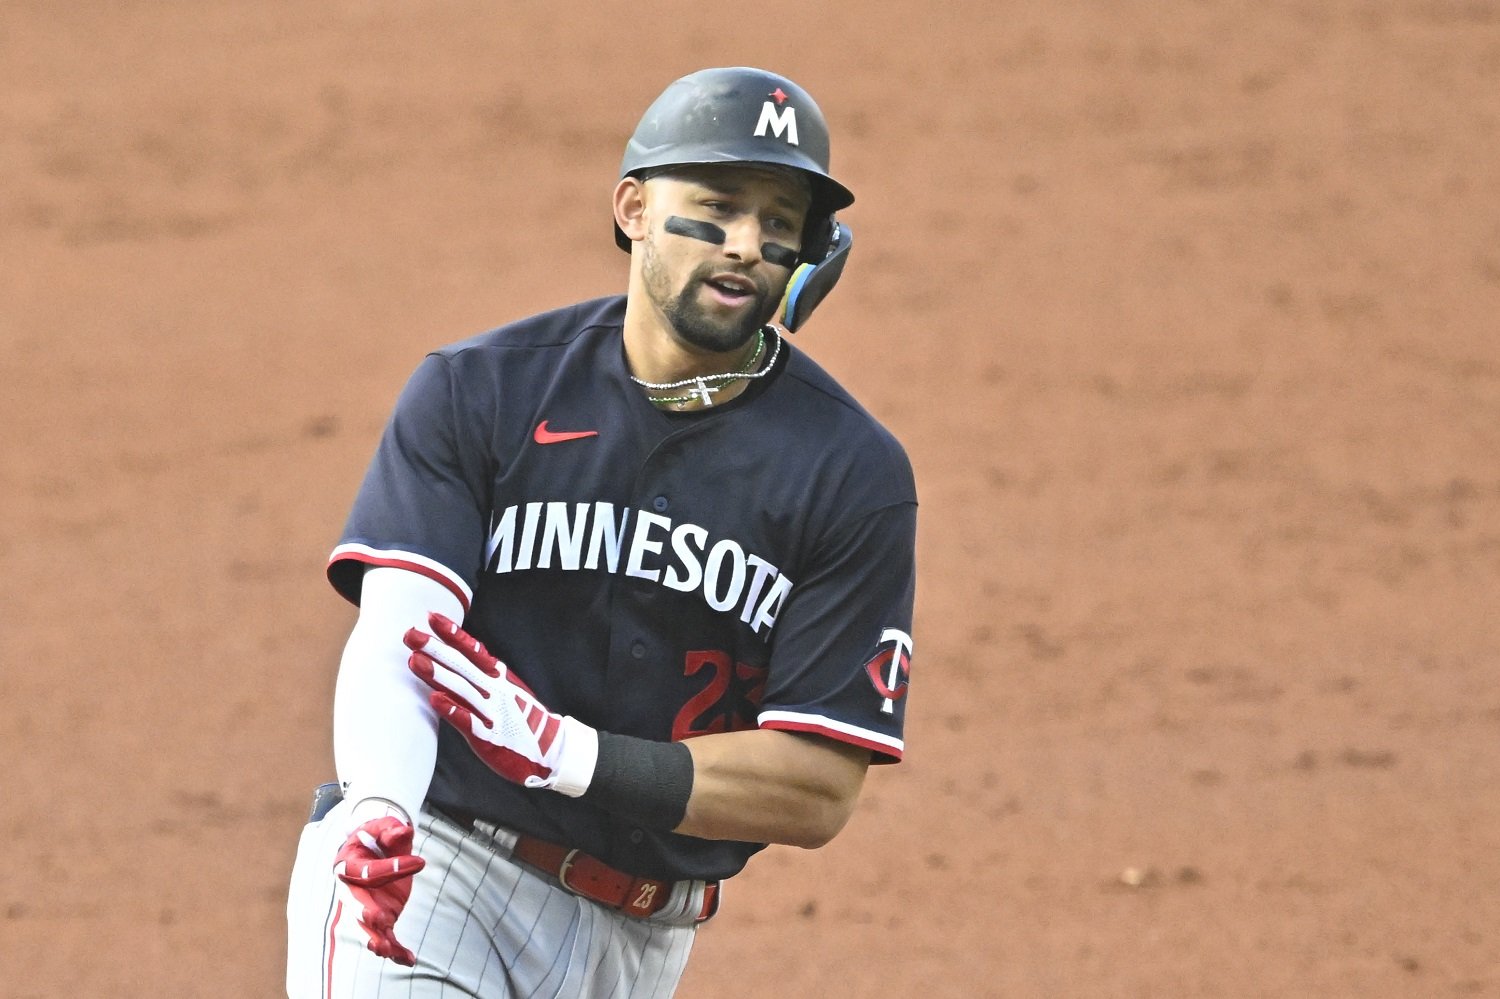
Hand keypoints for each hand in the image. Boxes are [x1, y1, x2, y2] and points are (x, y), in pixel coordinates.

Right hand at [332, 816, 424, 966]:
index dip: (390, 867)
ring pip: (366, 927)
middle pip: (355, 905)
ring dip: (375, 939)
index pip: (366, 870)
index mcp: (348, 865)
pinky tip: (409, 959)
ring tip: (386, 949)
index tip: (420, 861)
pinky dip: (395, 950)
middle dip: (365, 913)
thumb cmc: (376, 837)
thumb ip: (392, 830)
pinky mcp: (379, 919)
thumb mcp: (384, 829)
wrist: (372, 848)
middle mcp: (351, 890)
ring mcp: (364, 907)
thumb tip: (404, 831)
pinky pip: (385, 938)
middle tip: (379, 918)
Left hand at [404, 613, 597, 796]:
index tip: (431, 616)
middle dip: (436, 649)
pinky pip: (469, 722)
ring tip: (414, 661)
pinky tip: (435, 699)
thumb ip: (481, 673)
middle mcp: (495, 690)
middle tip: (410, 634)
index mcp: (498, 676)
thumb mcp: (505, 688)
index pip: (472, 650)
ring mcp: (493, 712)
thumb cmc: (521, 718)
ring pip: (462, 689)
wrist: (552, 750)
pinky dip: (453, 710)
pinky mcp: (490, 738)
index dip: (452, 633)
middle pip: (462, 665)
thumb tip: (455, 654)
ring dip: (438, 674)